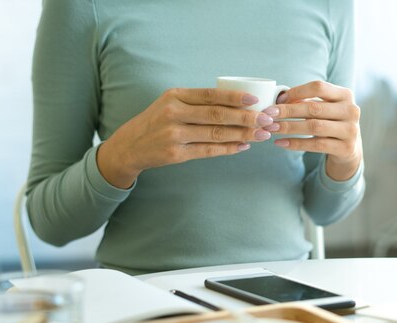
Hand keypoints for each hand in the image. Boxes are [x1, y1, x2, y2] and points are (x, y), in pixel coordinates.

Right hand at [97, 88, 274, 188]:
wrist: (129, 146)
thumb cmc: (157, 121)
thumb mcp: (170, 103)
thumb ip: (196, 102)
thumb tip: (236, 103)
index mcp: (175, 96)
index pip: (210, 95)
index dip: (234, 97)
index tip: (255, 100)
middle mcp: (173, 113)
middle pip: (217, 115)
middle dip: (245, 118)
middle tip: (266, 120)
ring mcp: (174, 135)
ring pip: (215, 134)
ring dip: (242, 134)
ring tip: (260, 135)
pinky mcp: (176, 154)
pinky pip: (208, 151)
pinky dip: (228, 148)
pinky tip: (243, 146)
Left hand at [263, 81, 361, 180]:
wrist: (350, 148)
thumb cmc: (331, 122)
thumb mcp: (324, 108)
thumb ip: (306, 101)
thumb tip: (278, 98)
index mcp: (345, 94)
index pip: (318, 87)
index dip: (296, 92)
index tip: (278, 99)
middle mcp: (351, 110)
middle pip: (314, 108)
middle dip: (288, 111)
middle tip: (268, 115)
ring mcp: (350, 130)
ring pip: (314, 127)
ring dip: (289, 127)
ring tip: (271, 129)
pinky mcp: (346, 148)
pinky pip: (316, 145)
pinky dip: (296, 144)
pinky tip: (281, 143)